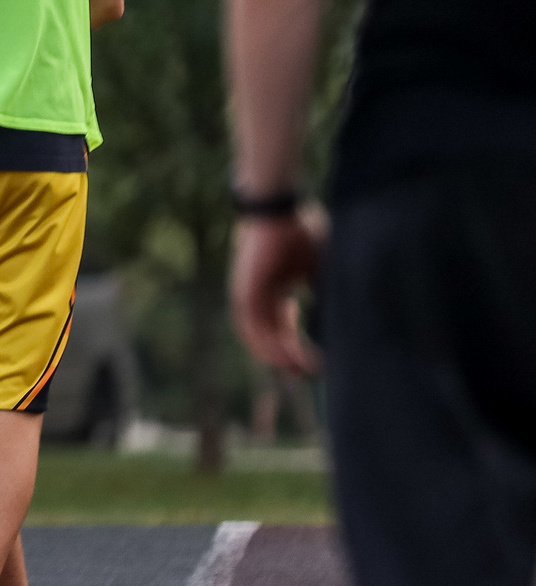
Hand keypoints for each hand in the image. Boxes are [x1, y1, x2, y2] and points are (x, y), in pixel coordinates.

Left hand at [230, 210, 323, 375]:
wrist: (279, 211)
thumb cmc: (301, 232)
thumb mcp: (320, 268)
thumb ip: (325, 292)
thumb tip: (343, 320)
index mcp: (275, 290)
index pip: (284, 328)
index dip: (300, 347)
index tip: (321, 362)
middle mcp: (259, 296)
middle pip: (271, 337)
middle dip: (292, 358)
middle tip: (313, 374)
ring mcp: (248, 295)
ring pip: (260, 338)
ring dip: (281, 357)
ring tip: (304, 371)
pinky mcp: (243, 292)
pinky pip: (250, 328)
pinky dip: (267, 345)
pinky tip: (286, 358)